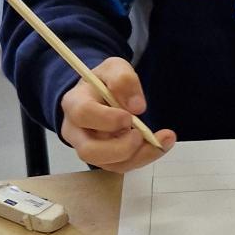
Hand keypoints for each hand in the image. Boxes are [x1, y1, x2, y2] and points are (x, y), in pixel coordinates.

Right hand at [60, 57, 174, 172]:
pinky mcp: (105, 159)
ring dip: (138, 156)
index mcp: (74, 103)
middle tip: (141, 134)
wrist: (101, 95)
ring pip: (109, 164)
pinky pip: (123, 166)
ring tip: (160, 140)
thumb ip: (123, 80)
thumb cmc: (105, 82)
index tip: (129, 117)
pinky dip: (144, 157)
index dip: (107, 119)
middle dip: (120, 148)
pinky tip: (160, 144)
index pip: (83, 114)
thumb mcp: (115, 68)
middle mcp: (76, 131)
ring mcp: (89, 148)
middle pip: (89, 151)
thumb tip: (137, 106)